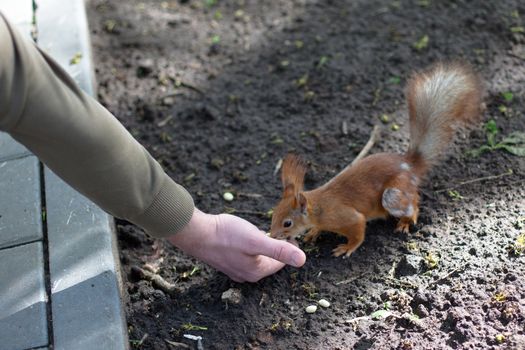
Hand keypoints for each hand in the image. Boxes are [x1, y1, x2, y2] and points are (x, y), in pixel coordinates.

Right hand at [167, 208, 305, 281]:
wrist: (196, 234)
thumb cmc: (226, 236)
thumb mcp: (256, 240)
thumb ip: (279, 250)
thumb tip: (303, 260)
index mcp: (257, 271)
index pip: (281, 262)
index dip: (289, 247)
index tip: (291, 234)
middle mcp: (246, 274)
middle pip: (269, 261)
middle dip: (276, 248)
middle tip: (280, 232)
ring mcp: (234, 269)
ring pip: (256, 258)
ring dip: (262, 247)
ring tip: (265, 233)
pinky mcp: (224, 261)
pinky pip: (244, 256)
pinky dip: (249, 247)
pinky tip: (245, 237)